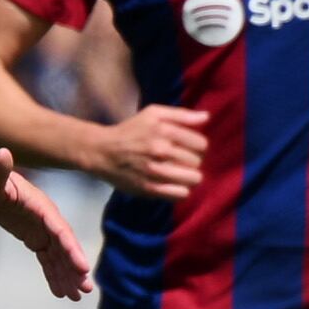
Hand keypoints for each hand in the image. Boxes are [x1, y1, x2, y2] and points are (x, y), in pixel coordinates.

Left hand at [0, 148, 92, 300]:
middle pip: (65, 247)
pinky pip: (48, 260)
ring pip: (59, 257)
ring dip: (69, 276)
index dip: (71, 248)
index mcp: (41, 206)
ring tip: (77, 297)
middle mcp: (47, 219)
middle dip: (76, 268)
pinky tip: (61, 292)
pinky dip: (54, 275)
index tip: (82, 267)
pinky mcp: (36, 238)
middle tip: (87, 290)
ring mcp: (43, 230)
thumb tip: (3, 152)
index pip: (60, 230)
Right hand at [88, 105, 208, 199]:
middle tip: (180, 160)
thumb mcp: (153, 114)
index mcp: (164, 131)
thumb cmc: (130, 130)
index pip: (201, 144)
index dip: (197, 147)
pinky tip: (173, 184)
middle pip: (197, 162)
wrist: (102, 151)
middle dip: (192, 161)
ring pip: (193, 179)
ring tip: (180, 173)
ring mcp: (155, 171)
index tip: (187, 148)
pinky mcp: (149, 188)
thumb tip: (206, 117)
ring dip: (189, 177)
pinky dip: (181, 190)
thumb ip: (181, 114)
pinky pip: (180, 194)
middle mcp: (161, 150)